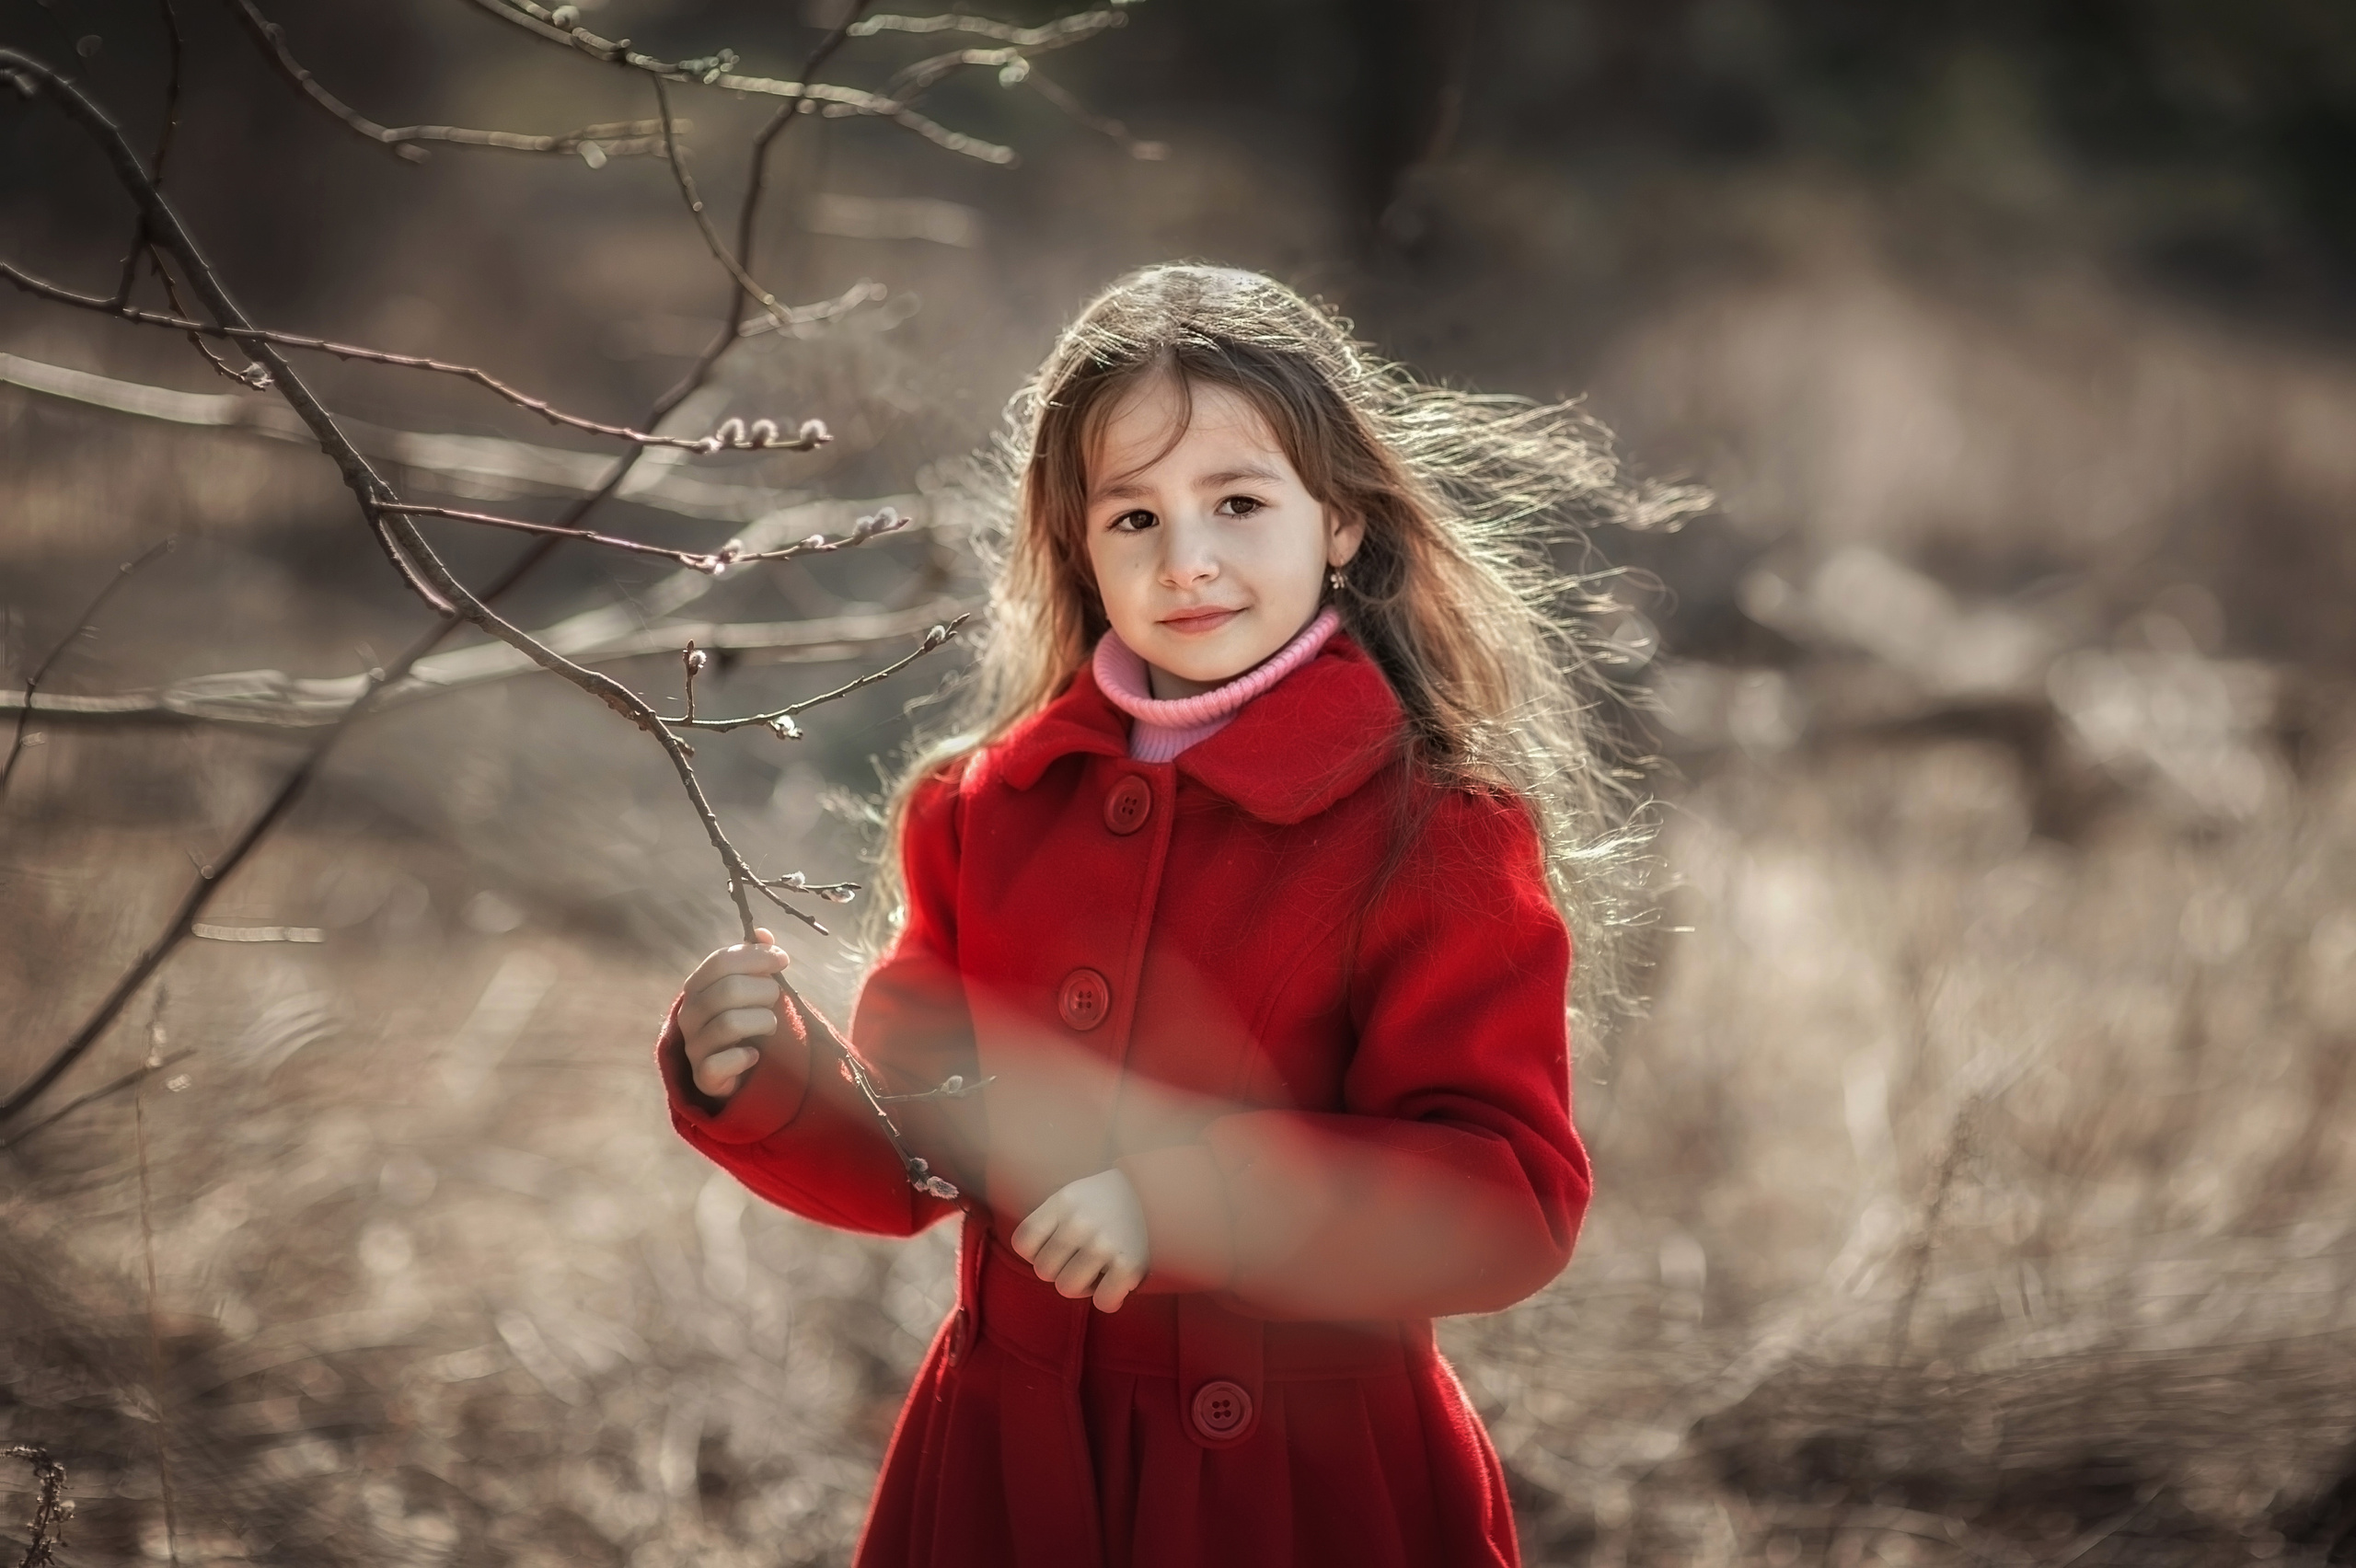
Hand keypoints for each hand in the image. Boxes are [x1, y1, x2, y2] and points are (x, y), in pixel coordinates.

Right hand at [677, 928, 790, 1099]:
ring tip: (770, 1025)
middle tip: (776, 999)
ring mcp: (693, 1045)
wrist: (730, 1070)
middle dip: (764, 991)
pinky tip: (755, 1054)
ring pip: (730, 1023)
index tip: (783, 960)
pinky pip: (723, 1061)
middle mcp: (689, 1013)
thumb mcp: (749, 986)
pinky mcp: (703, 1075)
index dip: (755, 956)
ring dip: (763, 1021)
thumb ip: (754, 960)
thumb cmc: (743, 1018)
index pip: (720, 961)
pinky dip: (746, 1056)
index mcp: (697, 986)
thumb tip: (763, 934)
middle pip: (729, 990)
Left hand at [1011, 1169, 1149, 1312]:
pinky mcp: (1129, 1265)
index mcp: (1062, 1201)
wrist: (1161, 1191)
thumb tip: (1034, 1261)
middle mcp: (1079, 1221)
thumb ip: (1051, 1222)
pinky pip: (1103, 1302)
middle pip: (1044, 1271)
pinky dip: (1110, 1299)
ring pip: (1068, 1289)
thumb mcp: (1074, 1196)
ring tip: (1101, 1270)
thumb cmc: (1109, 1201)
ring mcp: (1103, 1244)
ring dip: (1084, 1287)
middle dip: (1062, 1270)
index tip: (1056, 1248)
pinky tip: (1119, 1283)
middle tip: (1084, 1260)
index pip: (1023, 1243)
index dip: (1036, 1253)